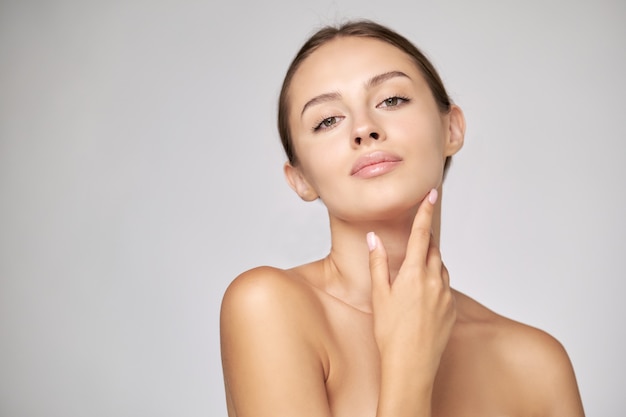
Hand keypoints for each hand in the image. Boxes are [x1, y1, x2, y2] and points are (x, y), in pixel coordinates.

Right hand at [367, 188, 455, 379]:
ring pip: (441, 268)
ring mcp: (446, 296)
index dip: (426, 212)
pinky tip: (422, 299)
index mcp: (414, 273)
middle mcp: (435, 281)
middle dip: (426, 242)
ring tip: (414, 277)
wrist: (411, 366)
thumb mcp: (379, 295)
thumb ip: (378, 263)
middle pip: (434, 250)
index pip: (422, 234)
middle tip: (415, 243)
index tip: (433, 194)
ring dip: (430, 264)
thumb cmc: (390, 333)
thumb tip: (374, 238)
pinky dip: (436, 284)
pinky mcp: (452, 310)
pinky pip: (445, 288)